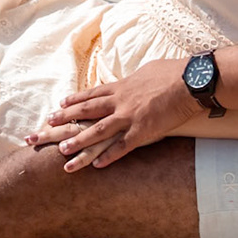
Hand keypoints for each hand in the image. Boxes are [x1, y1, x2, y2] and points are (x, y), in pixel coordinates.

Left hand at [35, 57, 201, 169]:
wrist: (190, 80)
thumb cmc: (173, 72)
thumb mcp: (148, 71)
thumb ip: (136, 79)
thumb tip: (134, 79)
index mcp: (122, 86)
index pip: (92, 94)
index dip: (75, 100)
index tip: (60, 104)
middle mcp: (120, 101)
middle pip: (87, 111)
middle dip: (66, 118)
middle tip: (48, 125)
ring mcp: (130, 116)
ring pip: (98, 131)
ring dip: (79, 141)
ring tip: (62, 151)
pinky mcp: (144, 130)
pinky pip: (122, 146)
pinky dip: (109, 157)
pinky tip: (96, 166)